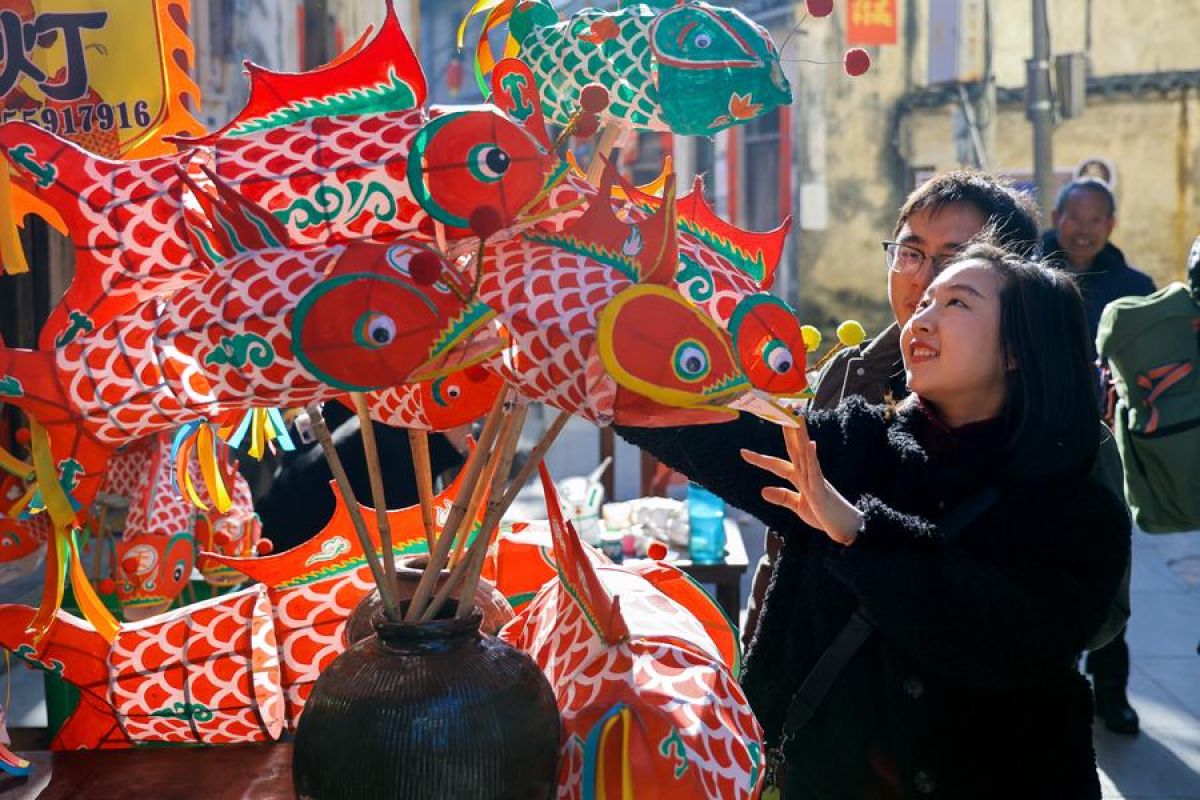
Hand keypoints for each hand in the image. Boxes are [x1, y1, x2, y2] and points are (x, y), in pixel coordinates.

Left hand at [740, 417, 863, 544]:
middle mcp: (807, 473)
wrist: (843, 527)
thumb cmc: (823, 515)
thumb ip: (782, 497)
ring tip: (796, 417)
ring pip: (806, 453)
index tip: (742, 452)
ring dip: (800, 436)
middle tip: (781, 409)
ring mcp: (816, 479)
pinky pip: (816, 471)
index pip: (777, 464)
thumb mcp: (798, 506)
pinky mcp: (822, 489)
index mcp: (800, 477)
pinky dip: (813, 458)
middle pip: (794, 448)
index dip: (760, 458)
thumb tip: (762, 491)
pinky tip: (810, 444)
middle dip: (787, 429)